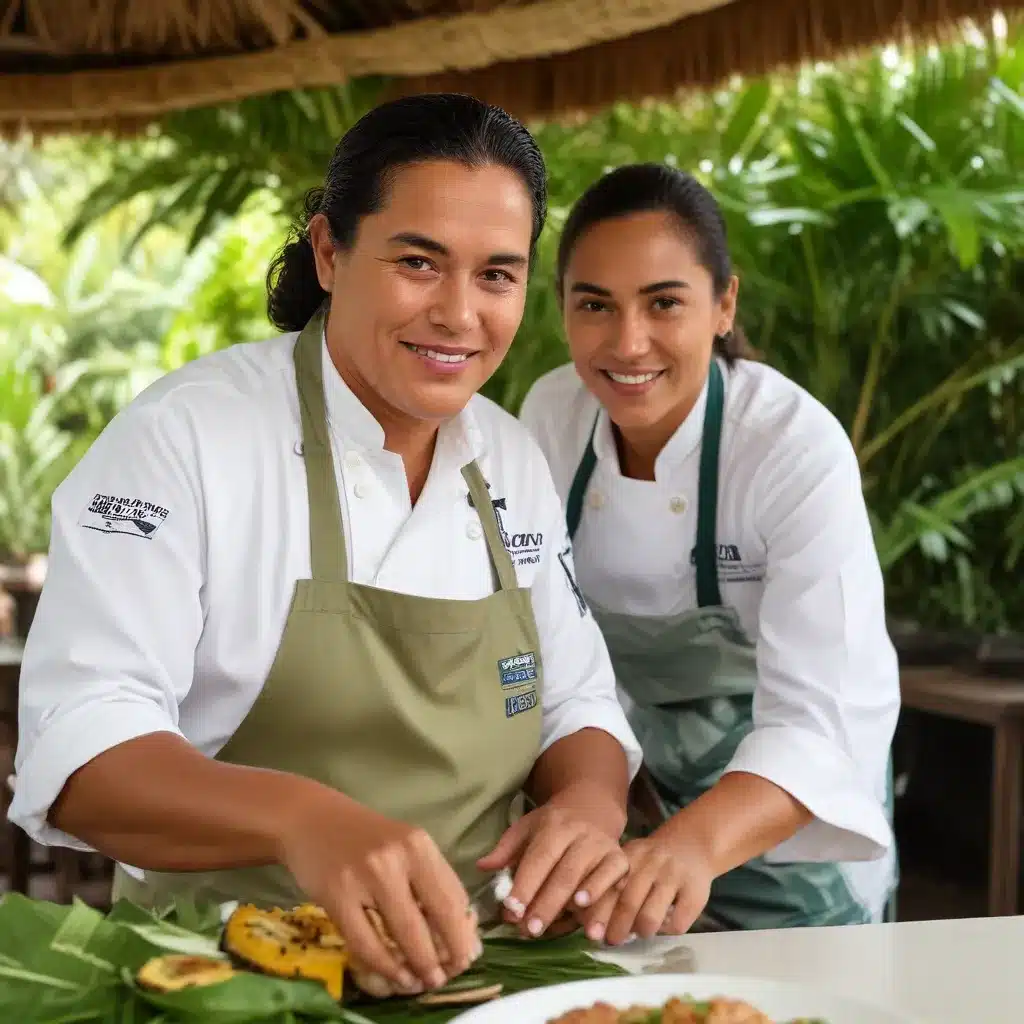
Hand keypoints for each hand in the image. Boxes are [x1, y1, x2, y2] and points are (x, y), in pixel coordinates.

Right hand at [278, 789, 480, 994]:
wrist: (310, 819)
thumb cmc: (364, 837)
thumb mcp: (404, 846)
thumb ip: (429, 880)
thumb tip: (460, 930)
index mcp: (419, 844)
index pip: (453, 896)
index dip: (463, 933)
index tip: (467, 956)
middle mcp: (397, 857)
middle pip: (435, 917)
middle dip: (448, 955)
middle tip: (448, 976)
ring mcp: (365, 876)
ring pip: (403, 934)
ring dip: (418, 966)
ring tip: (423, 982)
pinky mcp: (336, 896)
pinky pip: (366, 943)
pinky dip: (384, 966)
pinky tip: (394, 975)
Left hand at [477, 785, 627, 938]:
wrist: (591, 808)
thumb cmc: (553, 825)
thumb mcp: (526, 828)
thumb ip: (506, 850)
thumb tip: (482, 867)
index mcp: (555, 827)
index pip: (539, 858)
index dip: (526, 885)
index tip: (512, 910)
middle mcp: (582, 836)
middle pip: (564, 874)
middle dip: (546, 904)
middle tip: (529, 931)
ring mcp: (604, 848)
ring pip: (590, 880)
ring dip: (576, 908)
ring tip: (562, 929)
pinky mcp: (620, 860)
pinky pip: (614, 884)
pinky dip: (603, 904)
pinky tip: (591, 924)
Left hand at [577, 831, 714, 945]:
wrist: (691, 845)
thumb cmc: (650, 863)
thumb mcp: (630, 863)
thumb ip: (612, 885)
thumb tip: (592, 923)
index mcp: (630, 856)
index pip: (609, 885)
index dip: (597, 910)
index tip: (590, 931)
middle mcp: (651, 863)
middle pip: (628, 902)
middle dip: (616, 928)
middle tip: (611, 941)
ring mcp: (674, 876)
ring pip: (650, 917)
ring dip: (641, 931)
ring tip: (640, 932)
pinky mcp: (695, 892)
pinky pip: (676, 924)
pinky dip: (667, 932)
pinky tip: (663, 926)